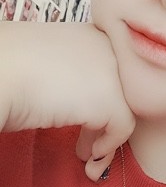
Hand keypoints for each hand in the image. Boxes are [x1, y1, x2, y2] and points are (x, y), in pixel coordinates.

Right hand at [0, 22, 134, 180]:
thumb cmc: (17, 66)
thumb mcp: (60, 60)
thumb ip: (84, 72)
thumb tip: (90, 99)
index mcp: (99, 34)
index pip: (116, 69)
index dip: (105, 94)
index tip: (90, 114)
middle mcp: (113, 48)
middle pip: (125, 88)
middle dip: (109, 116)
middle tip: (91, 137)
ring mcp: (115, 71)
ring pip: (128, 107)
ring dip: (108, 135)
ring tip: (88, 150)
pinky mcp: (111, 98)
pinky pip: (122, 128)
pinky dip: (108, 145)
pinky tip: (89, 152)